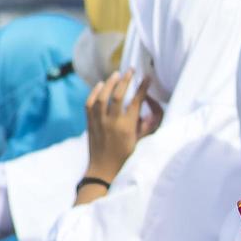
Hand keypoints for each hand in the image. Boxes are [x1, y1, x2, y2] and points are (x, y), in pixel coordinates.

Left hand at [83, 69, 151, 183]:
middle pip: (117, 95)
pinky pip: (90, 104)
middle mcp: (112, 122)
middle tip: (130, 70)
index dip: (142, 88)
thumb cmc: (126, 158)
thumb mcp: (140, 142)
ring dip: (109, 83)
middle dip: (125, 80)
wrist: (103, 170)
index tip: (146, 78)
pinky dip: (94, 93)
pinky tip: (99, 85)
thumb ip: (145, 126)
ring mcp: (99, 122)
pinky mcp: (90, 123)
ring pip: (102, 97)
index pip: (136, 102)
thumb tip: (150, 111)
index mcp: (127, 127)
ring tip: (116, 74)